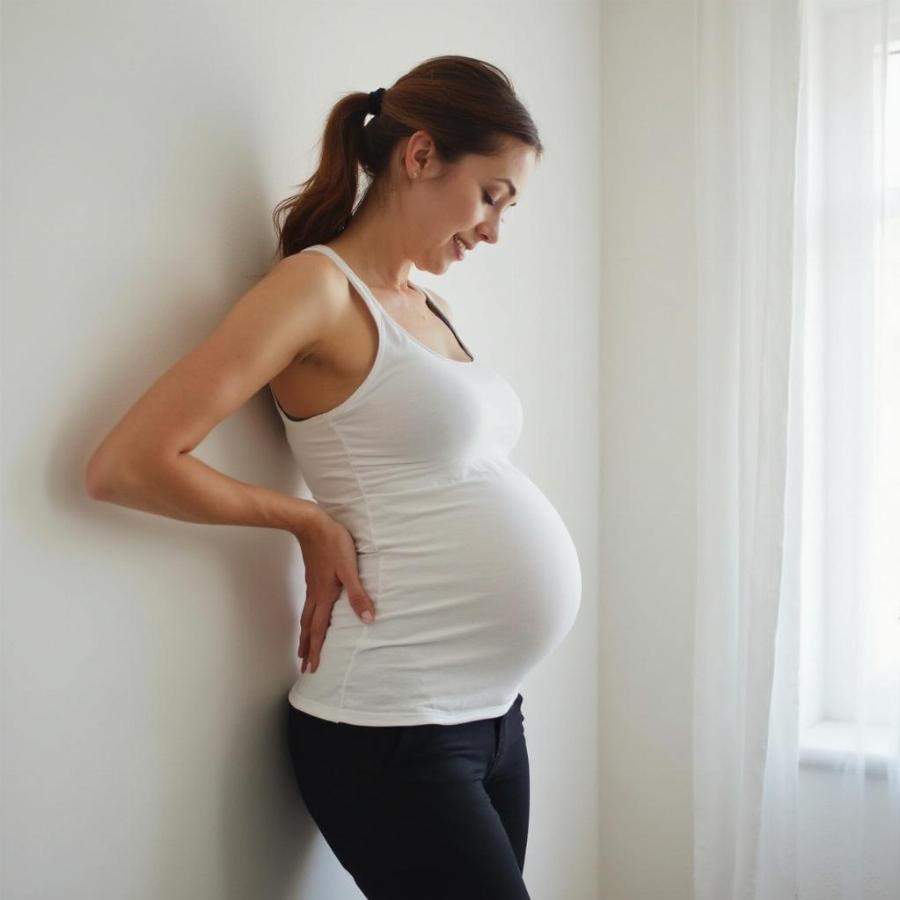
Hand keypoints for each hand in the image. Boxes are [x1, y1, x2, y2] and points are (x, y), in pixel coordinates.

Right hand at [293, 508, 376, 673]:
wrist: (312, 524)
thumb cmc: (334, 544)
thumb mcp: (350, 569)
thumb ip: (358, 594)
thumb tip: (367, 619)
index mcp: (325, 595)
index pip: (319, 629)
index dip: (317, 649)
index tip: (312, 668)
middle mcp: (316, 594)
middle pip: (309, 626)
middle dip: (307, 647)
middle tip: (303, 666)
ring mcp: (312, 585)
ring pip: (306, 615)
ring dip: (305, 633)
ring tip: (303, 645)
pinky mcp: (313, 575)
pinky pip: (308, 604)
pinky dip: (307, 616)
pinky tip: (311, 612)